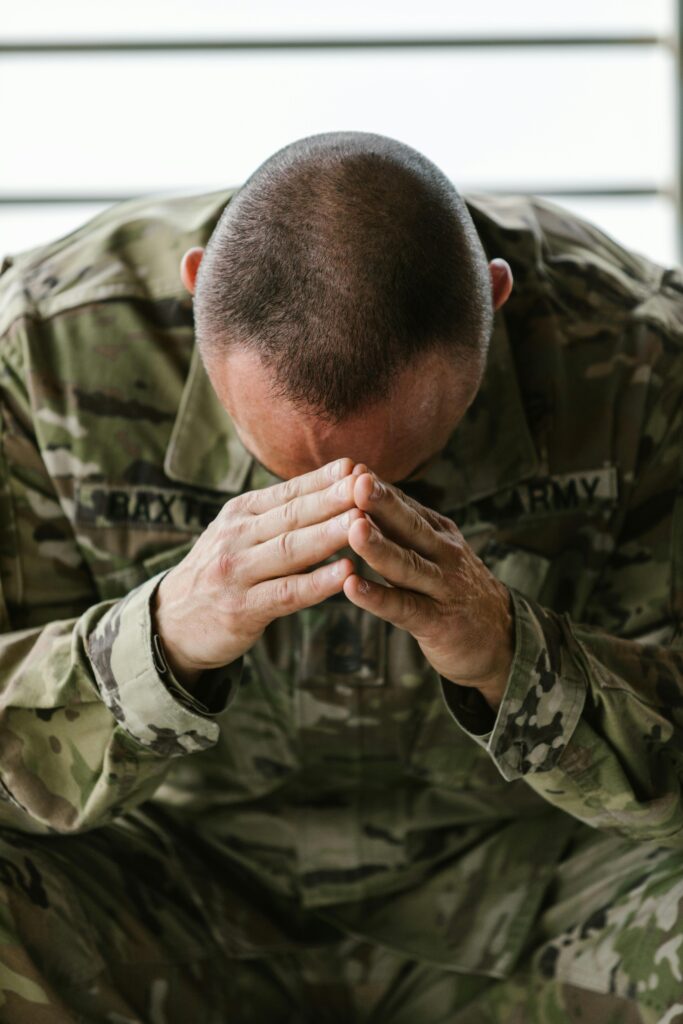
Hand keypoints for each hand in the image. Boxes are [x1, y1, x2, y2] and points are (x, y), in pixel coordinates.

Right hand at [153, 458, 362, 685]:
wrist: (172, 622)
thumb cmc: (222, 573)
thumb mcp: (240, 534)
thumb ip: (279, 516)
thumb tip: (334, 485)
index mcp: (240, 514)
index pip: (287, 492)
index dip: (323, 479)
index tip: (357, 466)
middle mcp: (236, 537)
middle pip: (292, 515)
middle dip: (332, 499)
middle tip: (367, 485)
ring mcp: (237, 573)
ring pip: (290, 550)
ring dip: (329, 535)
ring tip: (363, 522)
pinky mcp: (242, 609)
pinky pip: (286, 593)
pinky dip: (318, 583)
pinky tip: (346, 574)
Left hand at [343, 470, 513, 708]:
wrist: (502, 638)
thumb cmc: (455, 589)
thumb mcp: (437, 550)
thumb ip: (406, 526)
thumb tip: (366, 488)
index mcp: (439, 533)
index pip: (407, 506)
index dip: (380, 488)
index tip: (352, 467)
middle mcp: (443, 554)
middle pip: (409, 526)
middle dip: (382, 504)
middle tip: (356, 481)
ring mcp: (442, 587)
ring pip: (406, 564)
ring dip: (378, 547)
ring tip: (353, 530)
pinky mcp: (437, 621)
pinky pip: (403, 607)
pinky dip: (377, 598)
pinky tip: (351, 587)